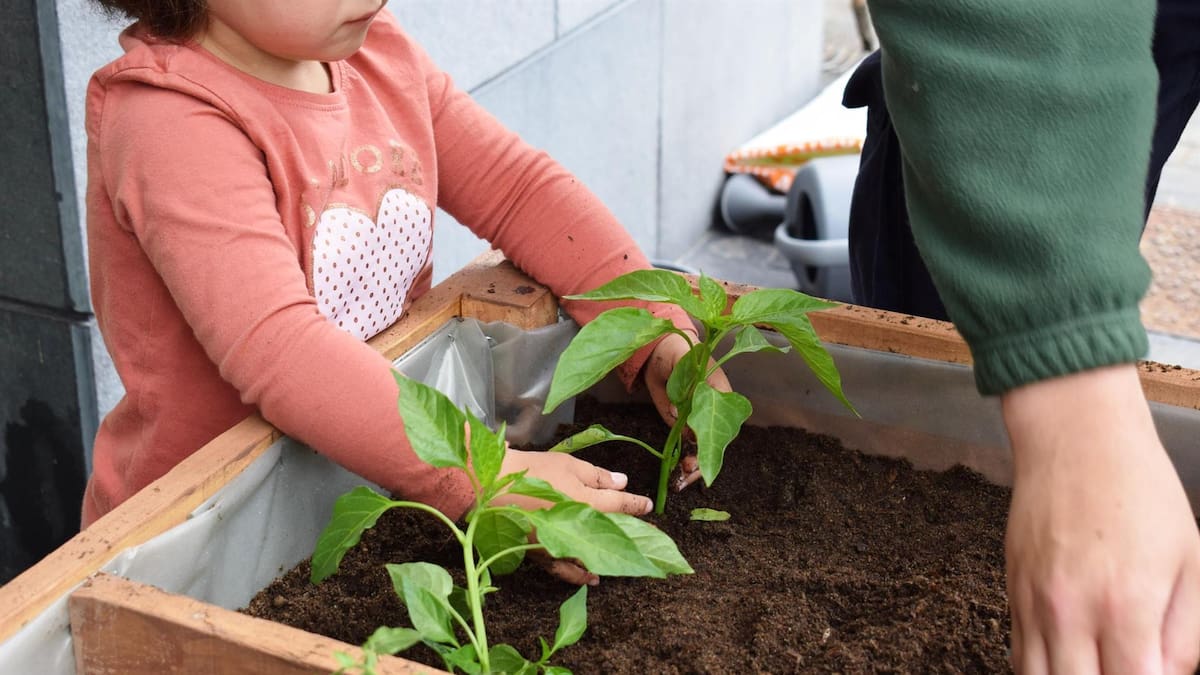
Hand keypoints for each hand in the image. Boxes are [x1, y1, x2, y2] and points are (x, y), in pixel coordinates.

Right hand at [489, 448, 652, 585]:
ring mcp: (560, 547)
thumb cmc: (531, 471)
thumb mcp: (568, 465)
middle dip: (633, 535)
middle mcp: (578, 530)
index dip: (636, 505)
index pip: (620, 505)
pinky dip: (581, 577)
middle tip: (649, 538)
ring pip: (594, 559)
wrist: (491, 487)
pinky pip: (566, 572)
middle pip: (613, 534)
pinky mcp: (541, 556)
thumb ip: (597, 476)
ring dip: (612, 560)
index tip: (649, 506)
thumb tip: (622, 482)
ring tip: (626, 562)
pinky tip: (592, 579)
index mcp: (587, 503)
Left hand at [643, 330, 732, 490]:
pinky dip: (683, 465)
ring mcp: (700, 420)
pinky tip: (677, 477)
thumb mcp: (680, 357)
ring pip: (704, 450)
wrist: (660, 352)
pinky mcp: (684, 425)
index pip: (725, 419)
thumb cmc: (676, 350)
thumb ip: (683, 379)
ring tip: (680, 480)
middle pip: (717, 441)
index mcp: (721, 391)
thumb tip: (678, 410)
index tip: (698, 450)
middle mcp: (714, 410)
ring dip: (694, 468)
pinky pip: (689, 449)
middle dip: (704, 461)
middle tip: (687, 472)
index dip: (714, 438)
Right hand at [1002, 364, 1199, 673]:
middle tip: (1126, 668)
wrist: (1074, 437)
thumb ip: (1187, 634)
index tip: (1154, 674)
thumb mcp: (1190, 560)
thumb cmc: (1139, 488)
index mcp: (1124, 606)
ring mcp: (1033, 602)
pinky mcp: (1011, 589)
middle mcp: (1069, 612)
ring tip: (1095, 664)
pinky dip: (1043, 669)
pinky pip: (1019, 655)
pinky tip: (1071, 659)